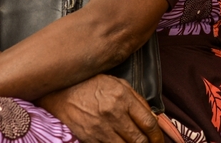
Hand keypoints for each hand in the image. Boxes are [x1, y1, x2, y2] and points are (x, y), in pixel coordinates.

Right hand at [38, 74, 161, 142]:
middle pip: (139, 139)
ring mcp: (100, 128)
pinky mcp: (89, 138)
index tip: (159, 140)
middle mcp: (113, 114)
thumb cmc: (93, 85)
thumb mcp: (119, 84)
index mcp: (123, 98)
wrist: (62, 91)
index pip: (148, 122)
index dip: (157, 136)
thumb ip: (138, 101)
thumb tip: (152, 118)